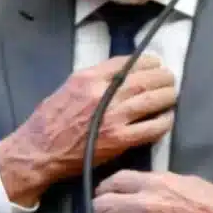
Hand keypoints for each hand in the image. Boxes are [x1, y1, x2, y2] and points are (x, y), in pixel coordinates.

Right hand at [0, 55, 176, 205]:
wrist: (39, 151)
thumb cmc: (49, 120)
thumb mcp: (67, 87)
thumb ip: (93, 80)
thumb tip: (119, 74)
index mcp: (88, 77)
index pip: (126, 62)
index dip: (146, 61)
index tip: (155, 63)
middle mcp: (102, 93)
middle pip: (144, 79)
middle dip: (162, 77)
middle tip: (170, 78)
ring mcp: (113, 117)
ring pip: (151, 100)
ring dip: (167, 96)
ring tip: (173, 94)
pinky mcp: (119, 140)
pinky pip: (151, 128)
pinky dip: (163, 122)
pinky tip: (167, 119)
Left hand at [93, 170, 212, 212]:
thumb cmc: (211, 201)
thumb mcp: (182, 180)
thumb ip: (156, 181)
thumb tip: (138, 185)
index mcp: (153, 183)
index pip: (115, 180)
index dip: (105, 186)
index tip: (103, 191)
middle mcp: (144, 204)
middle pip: (103, 204)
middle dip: (96, 207)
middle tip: (98, 210)